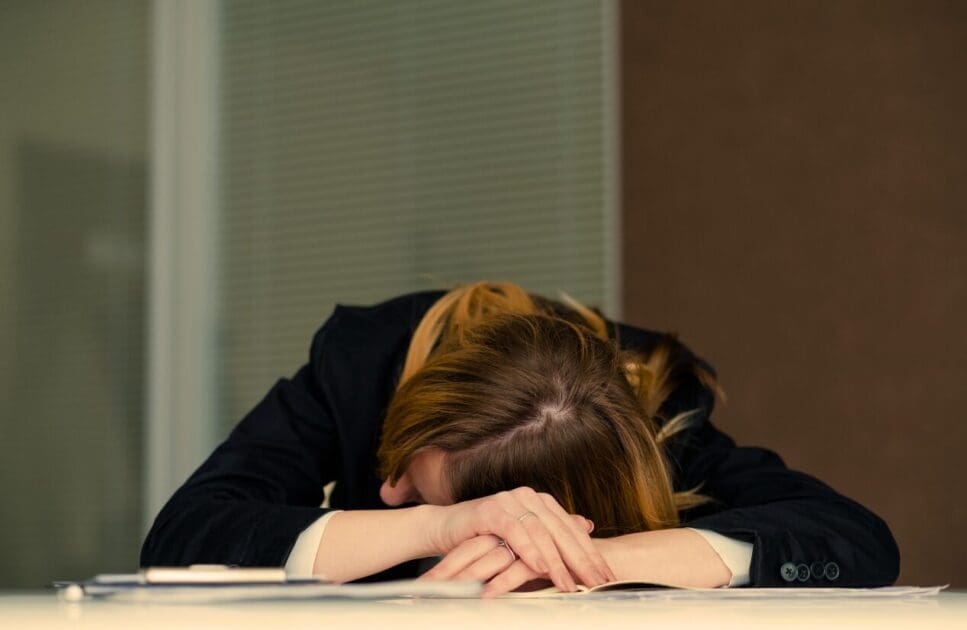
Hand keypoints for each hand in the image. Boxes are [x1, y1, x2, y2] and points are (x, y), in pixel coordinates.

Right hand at [424, 488, 615, 593]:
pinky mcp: (490, 509)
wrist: (446, 528)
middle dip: (581, 559)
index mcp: (541, 502)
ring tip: (568, 583)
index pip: (571, 529)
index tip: (605, 576)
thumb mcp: (524, 538)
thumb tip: (588, 524)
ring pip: (540, 532)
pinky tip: (540, 567)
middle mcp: (528, 497)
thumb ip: (553, 531)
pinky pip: (514, 530)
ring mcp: (509, 500)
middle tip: (596, 583)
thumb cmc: (486, 536)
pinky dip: (529, 549)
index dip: (590, 553)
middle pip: (561, 530)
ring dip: (556, 560)